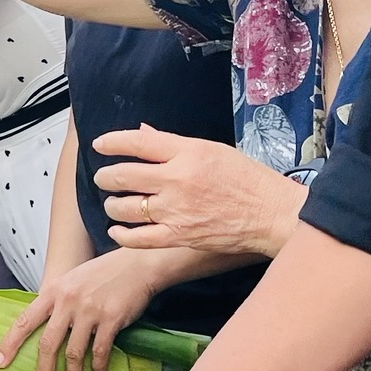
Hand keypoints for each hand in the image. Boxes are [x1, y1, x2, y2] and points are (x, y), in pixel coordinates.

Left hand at [0, 250, 165, 370]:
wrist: (137, 263)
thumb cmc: (103, 273)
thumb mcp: (72, 280)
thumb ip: (57, 301)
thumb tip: (45, 326)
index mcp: (53, 291)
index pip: (25, 321)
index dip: (10, 343)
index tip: (0, 363)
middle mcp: (68, 301)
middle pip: (48, 344)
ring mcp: (89, 310)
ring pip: (74, 353)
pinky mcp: (111, 319)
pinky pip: (100, 350)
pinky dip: (98, 367)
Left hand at [94, 128, 302, 257]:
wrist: (271, 213)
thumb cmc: (246, 178)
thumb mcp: (212, 149)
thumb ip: (173, 143)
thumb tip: (143, 133)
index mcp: (188, 153)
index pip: (138, 142)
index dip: (113, 142)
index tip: (100, 144)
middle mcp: (177, 180)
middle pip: (125, 175)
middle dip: (106, 176)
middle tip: (103, 177)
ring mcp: (176, 210)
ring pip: (126, 207)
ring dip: (112, 204)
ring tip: (112, 202)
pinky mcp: (179, 236)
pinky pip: (139, 238)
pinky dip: (122, 234)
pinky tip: (117, 230)